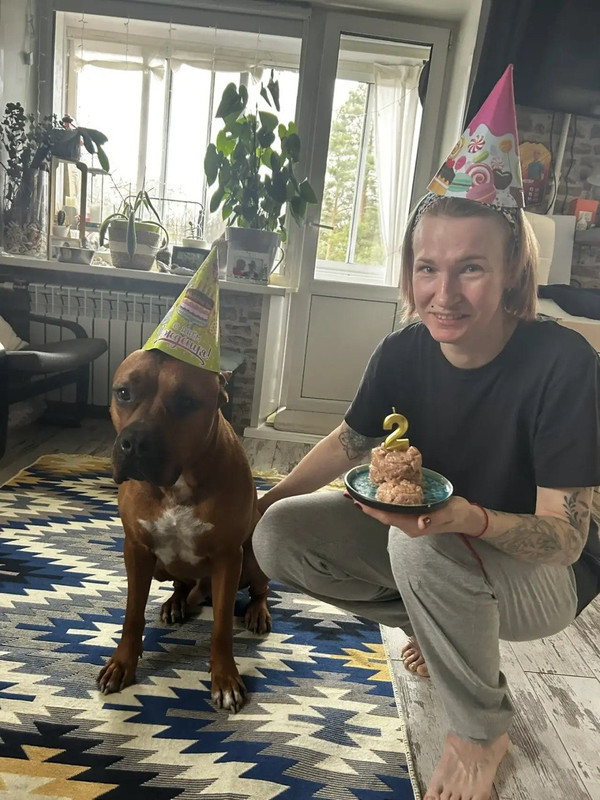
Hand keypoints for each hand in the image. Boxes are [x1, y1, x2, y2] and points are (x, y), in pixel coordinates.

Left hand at [346, 494, 481, 537]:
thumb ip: (434, 519)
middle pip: (382, 515)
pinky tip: (380, 492)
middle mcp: (408, 525)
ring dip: (373, 503)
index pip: (386, 517)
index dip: (371, 509)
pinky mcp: (414, 514)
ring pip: (387, 512)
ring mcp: (410, 520)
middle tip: (352, 493)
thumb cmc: (458, 514)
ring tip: (360, 493)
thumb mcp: (448, 514)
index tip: (357, 501)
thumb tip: (422, 523)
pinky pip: (394, 508)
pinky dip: (384, 501)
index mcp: (413, 525)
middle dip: (367, 506)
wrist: (468, 518)